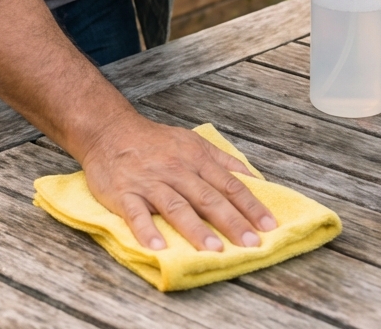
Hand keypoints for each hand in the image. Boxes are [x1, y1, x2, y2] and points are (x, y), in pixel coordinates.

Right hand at [80, 112, 277, 251]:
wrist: (110, 130)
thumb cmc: (156, 141)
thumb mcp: (193, 142)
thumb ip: (223, 161)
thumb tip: (255, 179)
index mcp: (195, 158)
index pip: (228, 184)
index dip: (250, 205)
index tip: (269, 225)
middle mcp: (176, 170)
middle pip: (208, 197)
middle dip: (231, 221)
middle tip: (251, 244)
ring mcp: (149, 182)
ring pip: (176, 206)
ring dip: (196, 229)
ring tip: (214, 250)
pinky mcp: (124, 193)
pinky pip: (136, 214)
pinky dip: (147, 231)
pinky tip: (158, 248)